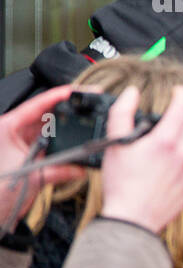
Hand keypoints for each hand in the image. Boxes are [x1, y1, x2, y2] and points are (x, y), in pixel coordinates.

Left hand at [0, 84, 80, 222]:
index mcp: (8, 127)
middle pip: (47, 114)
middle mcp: (16, 132)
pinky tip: (78, 144)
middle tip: (88, 104)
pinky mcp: (32, 154)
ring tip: (86, 122)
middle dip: (68, 110)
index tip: (78, 90)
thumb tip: (81, 167)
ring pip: (52, 129)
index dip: (58, 95)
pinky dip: (65, 145)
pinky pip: (53, 145)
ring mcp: (24, 143)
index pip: (36, 104)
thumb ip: (59, 170)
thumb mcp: (31, 177)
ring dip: (68, 128)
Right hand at [99, 85, 182, 233]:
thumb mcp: (114, 144)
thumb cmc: (121, 184)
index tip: (177, 92)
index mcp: (166, 141)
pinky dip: (177, 168)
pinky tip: (160, 177)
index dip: (181, 94)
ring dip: (173, 149)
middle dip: (169, 128)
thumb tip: (131, 93)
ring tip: (151, 163)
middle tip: (149, 141)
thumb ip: (122, 113)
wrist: (132, 220)